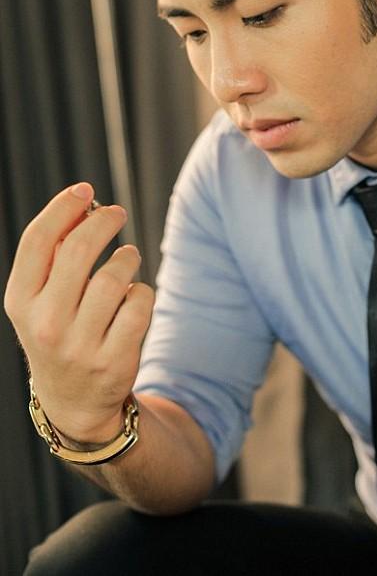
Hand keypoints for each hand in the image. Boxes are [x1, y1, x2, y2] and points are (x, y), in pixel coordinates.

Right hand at [4, 183, 154, 442]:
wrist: (74, 400)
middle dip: (103, 222)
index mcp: (20, 301)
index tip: (86, 190)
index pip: (38, 241)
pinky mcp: (113, 360)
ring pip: (115, 276)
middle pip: (78, 250)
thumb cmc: (59, 329)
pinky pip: (140, 303)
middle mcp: (45, 324)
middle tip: (117, 213)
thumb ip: (54, 252)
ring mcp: (79, 345)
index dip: (64, 207)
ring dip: (127, 257)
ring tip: (127, 258)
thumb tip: (82, 202)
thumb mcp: (41, 297)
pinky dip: (142, 291)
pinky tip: (134, 295)